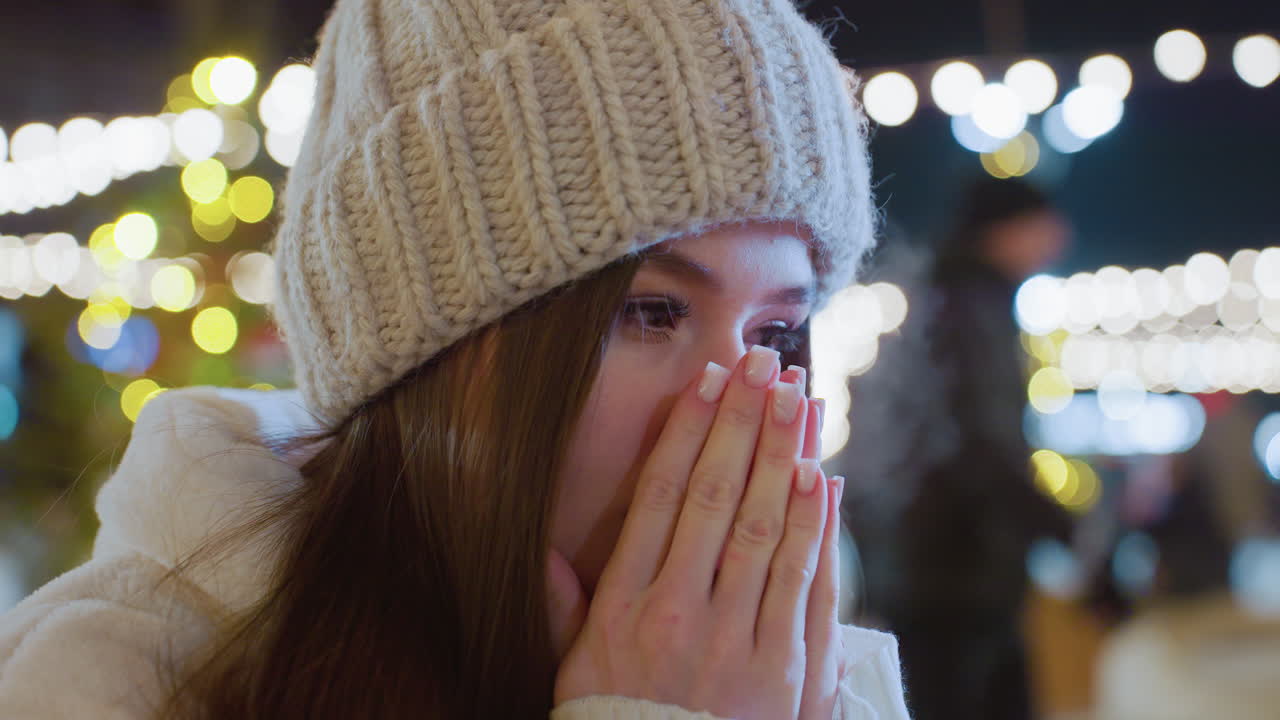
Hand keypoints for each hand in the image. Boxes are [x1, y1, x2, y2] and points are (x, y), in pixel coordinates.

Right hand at [549, 346, 829, 719]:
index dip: (689, 431)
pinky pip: (800, 584)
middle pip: (714, 496)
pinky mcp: (782, 670)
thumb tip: (546, 550)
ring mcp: (733, 639)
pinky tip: (820, 477)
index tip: (710, 379)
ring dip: (782, 456)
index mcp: (623, 603)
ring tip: (797, 399)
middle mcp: (677, 611)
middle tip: (764, 364)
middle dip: (742, 423)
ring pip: (761, 528)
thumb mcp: (570, 667)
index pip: (661, 495)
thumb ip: (562, 606)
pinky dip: (814, 527)